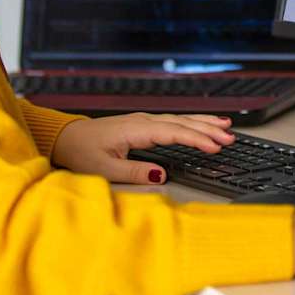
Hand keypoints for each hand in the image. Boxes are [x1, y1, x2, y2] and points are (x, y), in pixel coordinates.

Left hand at [50, 112, 233, 183]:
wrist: (65, 138)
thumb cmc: (81, 152)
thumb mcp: (104, 169)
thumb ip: (134, 171)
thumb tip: (161, 174)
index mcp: (135, 129)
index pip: (174, 133)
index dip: (196, 139)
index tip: (215, 147)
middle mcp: (142, 121)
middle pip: (181, 123)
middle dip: (207, 129)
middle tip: (230, 137)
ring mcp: (143, 120)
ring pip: (179, 119)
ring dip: (202, 123)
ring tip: (225, 126)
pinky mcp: (142, 124)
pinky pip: (172, 121)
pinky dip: (189, 122)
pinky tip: (199, 124)